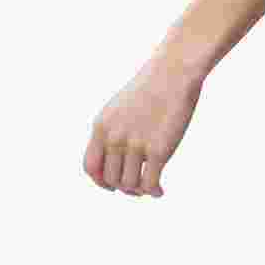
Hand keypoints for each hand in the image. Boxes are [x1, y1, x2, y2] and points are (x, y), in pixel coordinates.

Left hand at [84, 54, 203, 196]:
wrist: (174, 72)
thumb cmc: (152, 87)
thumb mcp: (121, 107)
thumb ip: (112, 131)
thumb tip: (115, 159)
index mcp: (102, 127)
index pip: (91, 167)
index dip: (100, 181)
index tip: (112, 186)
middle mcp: (115, 137)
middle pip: (111, 179)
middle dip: (123, 187)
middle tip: (137, 186)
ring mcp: (136, 144)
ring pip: (130, 184)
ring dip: (139, 190)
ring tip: (150, 186)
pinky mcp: (158, 150)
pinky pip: (149, 183)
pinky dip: (154, 192)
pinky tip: (160, 191)